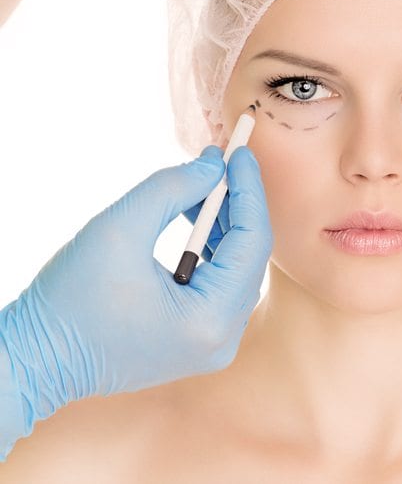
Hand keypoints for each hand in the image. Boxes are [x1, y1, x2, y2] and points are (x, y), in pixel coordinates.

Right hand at [0, 144, 271, 433]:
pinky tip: (195, 216)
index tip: (240, 152)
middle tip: (224, 162)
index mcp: (210, 320)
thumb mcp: (120, 228)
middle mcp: (223, 340)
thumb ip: (173, 189)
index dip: (249, 191)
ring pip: (237, 267)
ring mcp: (213, 345)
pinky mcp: (198, 340)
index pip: (253, 242)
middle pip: (249, 255)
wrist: (37, 360)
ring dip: (224, 222)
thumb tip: (215, 165)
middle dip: (237, 203)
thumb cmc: (69, 299)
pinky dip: (212, 247)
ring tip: (204, 185)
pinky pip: (220, 283)